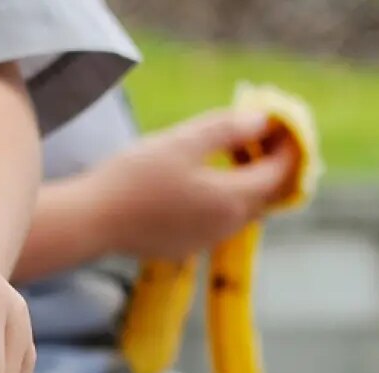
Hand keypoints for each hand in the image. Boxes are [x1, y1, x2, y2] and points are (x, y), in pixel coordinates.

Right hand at [83, 109, 299, 260]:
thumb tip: (263, 120)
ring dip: (244, 181)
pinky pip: (219, 220)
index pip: (280, 171)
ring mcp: (207, 239)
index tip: (282, 122)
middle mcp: (227, 224)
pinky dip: (223, 198)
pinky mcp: (186, 246)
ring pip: (243, 208)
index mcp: (232, 197)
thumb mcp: (181, 142)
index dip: (288, 144)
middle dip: (269, 162)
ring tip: (226, 152)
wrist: (91, 221)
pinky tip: (199, 180)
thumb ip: (227, 129)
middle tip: (255, 133)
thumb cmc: (134, 177)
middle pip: (266, 193)